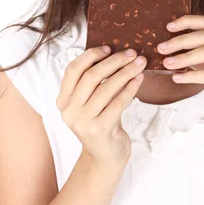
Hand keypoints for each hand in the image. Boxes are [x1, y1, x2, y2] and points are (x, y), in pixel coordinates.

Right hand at [56, 46, 146, 164]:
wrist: (105, 156)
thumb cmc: (101, 124)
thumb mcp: (91, 103)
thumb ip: (95, 83)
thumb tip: (115, 53)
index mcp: (63, 100)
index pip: (73, 70)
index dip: (90, 56)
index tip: (109, 48)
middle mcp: (69, 111)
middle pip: (91, 77)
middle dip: (113, 61)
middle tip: (131, 54)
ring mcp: (83, 122)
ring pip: (106, 88)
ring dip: (126, 73)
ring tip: (139, 64)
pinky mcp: (99, 130)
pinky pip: (118, 102)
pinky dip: (131, 88)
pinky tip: (139, 79)